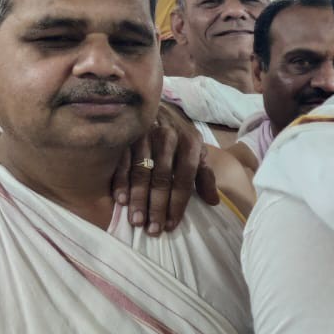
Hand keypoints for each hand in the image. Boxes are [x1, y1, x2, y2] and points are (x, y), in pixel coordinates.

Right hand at [112, 103, 219, 234]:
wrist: (155, 103)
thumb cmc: (178, 134)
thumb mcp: (197, 150)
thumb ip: (204, 175)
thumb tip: (214, 201)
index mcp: (190, 144)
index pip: (185, 178)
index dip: (178, 203)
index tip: (171, 226)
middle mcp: (169, 139)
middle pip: (162, 179)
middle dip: (157, 206)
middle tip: (152, 230)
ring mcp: (146, 136)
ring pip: (141, 172)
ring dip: (138, 199)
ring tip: (136, 221)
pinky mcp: (126, 136)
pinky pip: (122, 162)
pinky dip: (121, 182)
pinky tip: (120, 200)